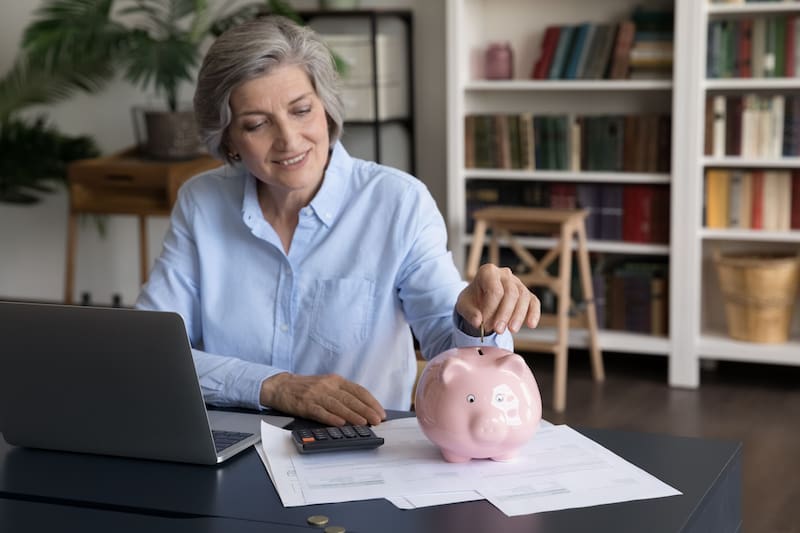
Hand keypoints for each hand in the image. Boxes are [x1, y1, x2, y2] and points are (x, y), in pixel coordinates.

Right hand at [260, 372, 385, 426]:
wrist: (281, 386)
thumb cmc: (307, 387)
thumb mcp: (327, 385)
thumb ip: (343, 394)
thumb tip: (363, 409)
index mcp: (336, 380)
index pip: (358, 390)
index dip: (371, 402)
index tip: (380, 412)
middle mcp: (328, 385)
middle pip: (351, 398)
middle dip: (366, 410)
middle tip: (377, 420)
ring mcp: (316, 394)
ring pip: (338, 405)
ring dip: (352, 415)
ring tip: (363, 422)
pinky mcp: (305, 404)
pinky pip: (320, 411)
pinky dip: (331, 417)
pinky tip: (340, 423)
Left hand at [456, 263, 540, 334]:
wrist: (479, 301)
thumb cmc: (472, 300)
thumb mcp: (463, 305)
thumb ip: (469, 313)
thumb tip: (478, 322)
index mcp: (488, 272)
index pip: (494, 290)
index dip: (490, 309)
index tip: (484, 324)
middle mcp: (504, 274)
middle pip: (511, 293)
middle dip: (505, 314)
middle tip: (498, 330)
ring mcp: (517, 283)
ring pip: (524, 297)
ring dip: (519, 315)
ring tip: (512, 330)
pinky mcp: (526, 294)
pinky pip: (534, 302)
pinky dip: (534, 313)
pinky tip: (531, 325)